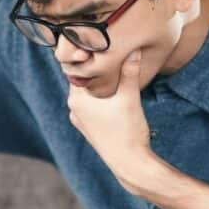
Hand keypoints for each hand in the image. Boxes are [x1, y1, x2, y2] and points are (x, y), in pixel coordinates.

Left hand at [67, 50, 152, 190]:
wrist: (129, 164)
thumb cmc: (127, 131)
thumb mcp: (129, 98)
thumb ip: (129, 73)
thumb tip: (134, 50)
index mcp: (77, 99)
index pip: (78, 68)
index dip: (88, 56)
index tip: (98, 44)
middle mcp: (74, 108)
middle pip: (83, 80)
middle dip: (95, 69)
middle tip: (106, 51)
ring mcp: (80, 120)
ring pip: (88, 94)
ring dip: (99, 83)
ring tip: (112, 67)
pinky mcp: (90, 128)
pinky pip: (92, 105)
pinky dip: (100, 97)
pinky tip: (113, 91)